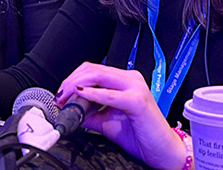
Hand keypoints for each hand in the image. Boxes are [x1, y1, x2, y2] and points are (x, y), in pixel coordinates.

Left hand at [55, 62, 185, 169]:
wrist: (163, 152)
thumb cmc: (141, 136)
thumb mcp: (107, 122)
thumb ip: (89, 113)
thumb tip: (69, 109)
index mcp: (124, 80)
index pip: (92, 70)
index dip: (72, 80)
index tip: (60, 95)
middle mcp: (131, 79)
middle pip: (92, 70)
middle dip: (71, 82)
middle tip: (59, 97)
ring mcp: (136, 87)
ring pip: (99, 76)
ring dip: (77, 87)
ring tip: (66, 99)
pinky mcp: (138, 101)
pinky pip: (110, 94)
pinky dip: (93, 94)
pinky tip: (81, 97)